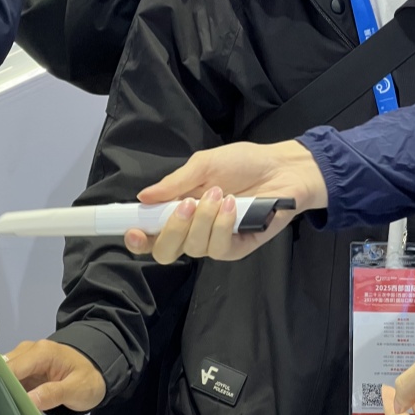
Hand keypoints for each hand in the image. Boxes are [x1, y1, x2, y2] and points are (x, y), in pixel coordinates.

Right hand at [5, 339, 106, 412]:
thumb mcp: (76, 389)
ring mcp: (25, 360)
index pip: (11, 368)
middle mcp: (29, 351)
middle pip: (2, 370)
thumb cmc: (90, 379)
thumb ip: (52, 394)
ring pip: (3, 376)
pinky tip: (3, 409)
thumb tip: (27, 402)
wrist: (98, 371)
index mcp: (41, 352)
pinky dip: (5, 394)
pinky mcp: (25, 371)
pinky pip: (9, 381)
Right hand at [127, 139, 328, 263]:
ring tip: (219, 193)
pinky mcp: (237, 247)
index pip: (151, 234)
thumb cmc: (243, 163)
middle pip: (166, 252)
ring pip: (193, 248)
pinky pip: (219, 247)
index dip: (138, 238)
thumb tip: (143, 197)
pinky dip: (222, 224)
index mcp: (178, 211)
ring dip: (203, 219)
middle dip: (170, 230)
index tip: (133, 229)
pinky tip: (232, 205)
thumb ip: (174, 183)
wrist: (282, 168)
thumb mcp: (204, 164)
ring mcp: (215, 242)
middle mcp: (193, 231)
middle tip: (186, 204)